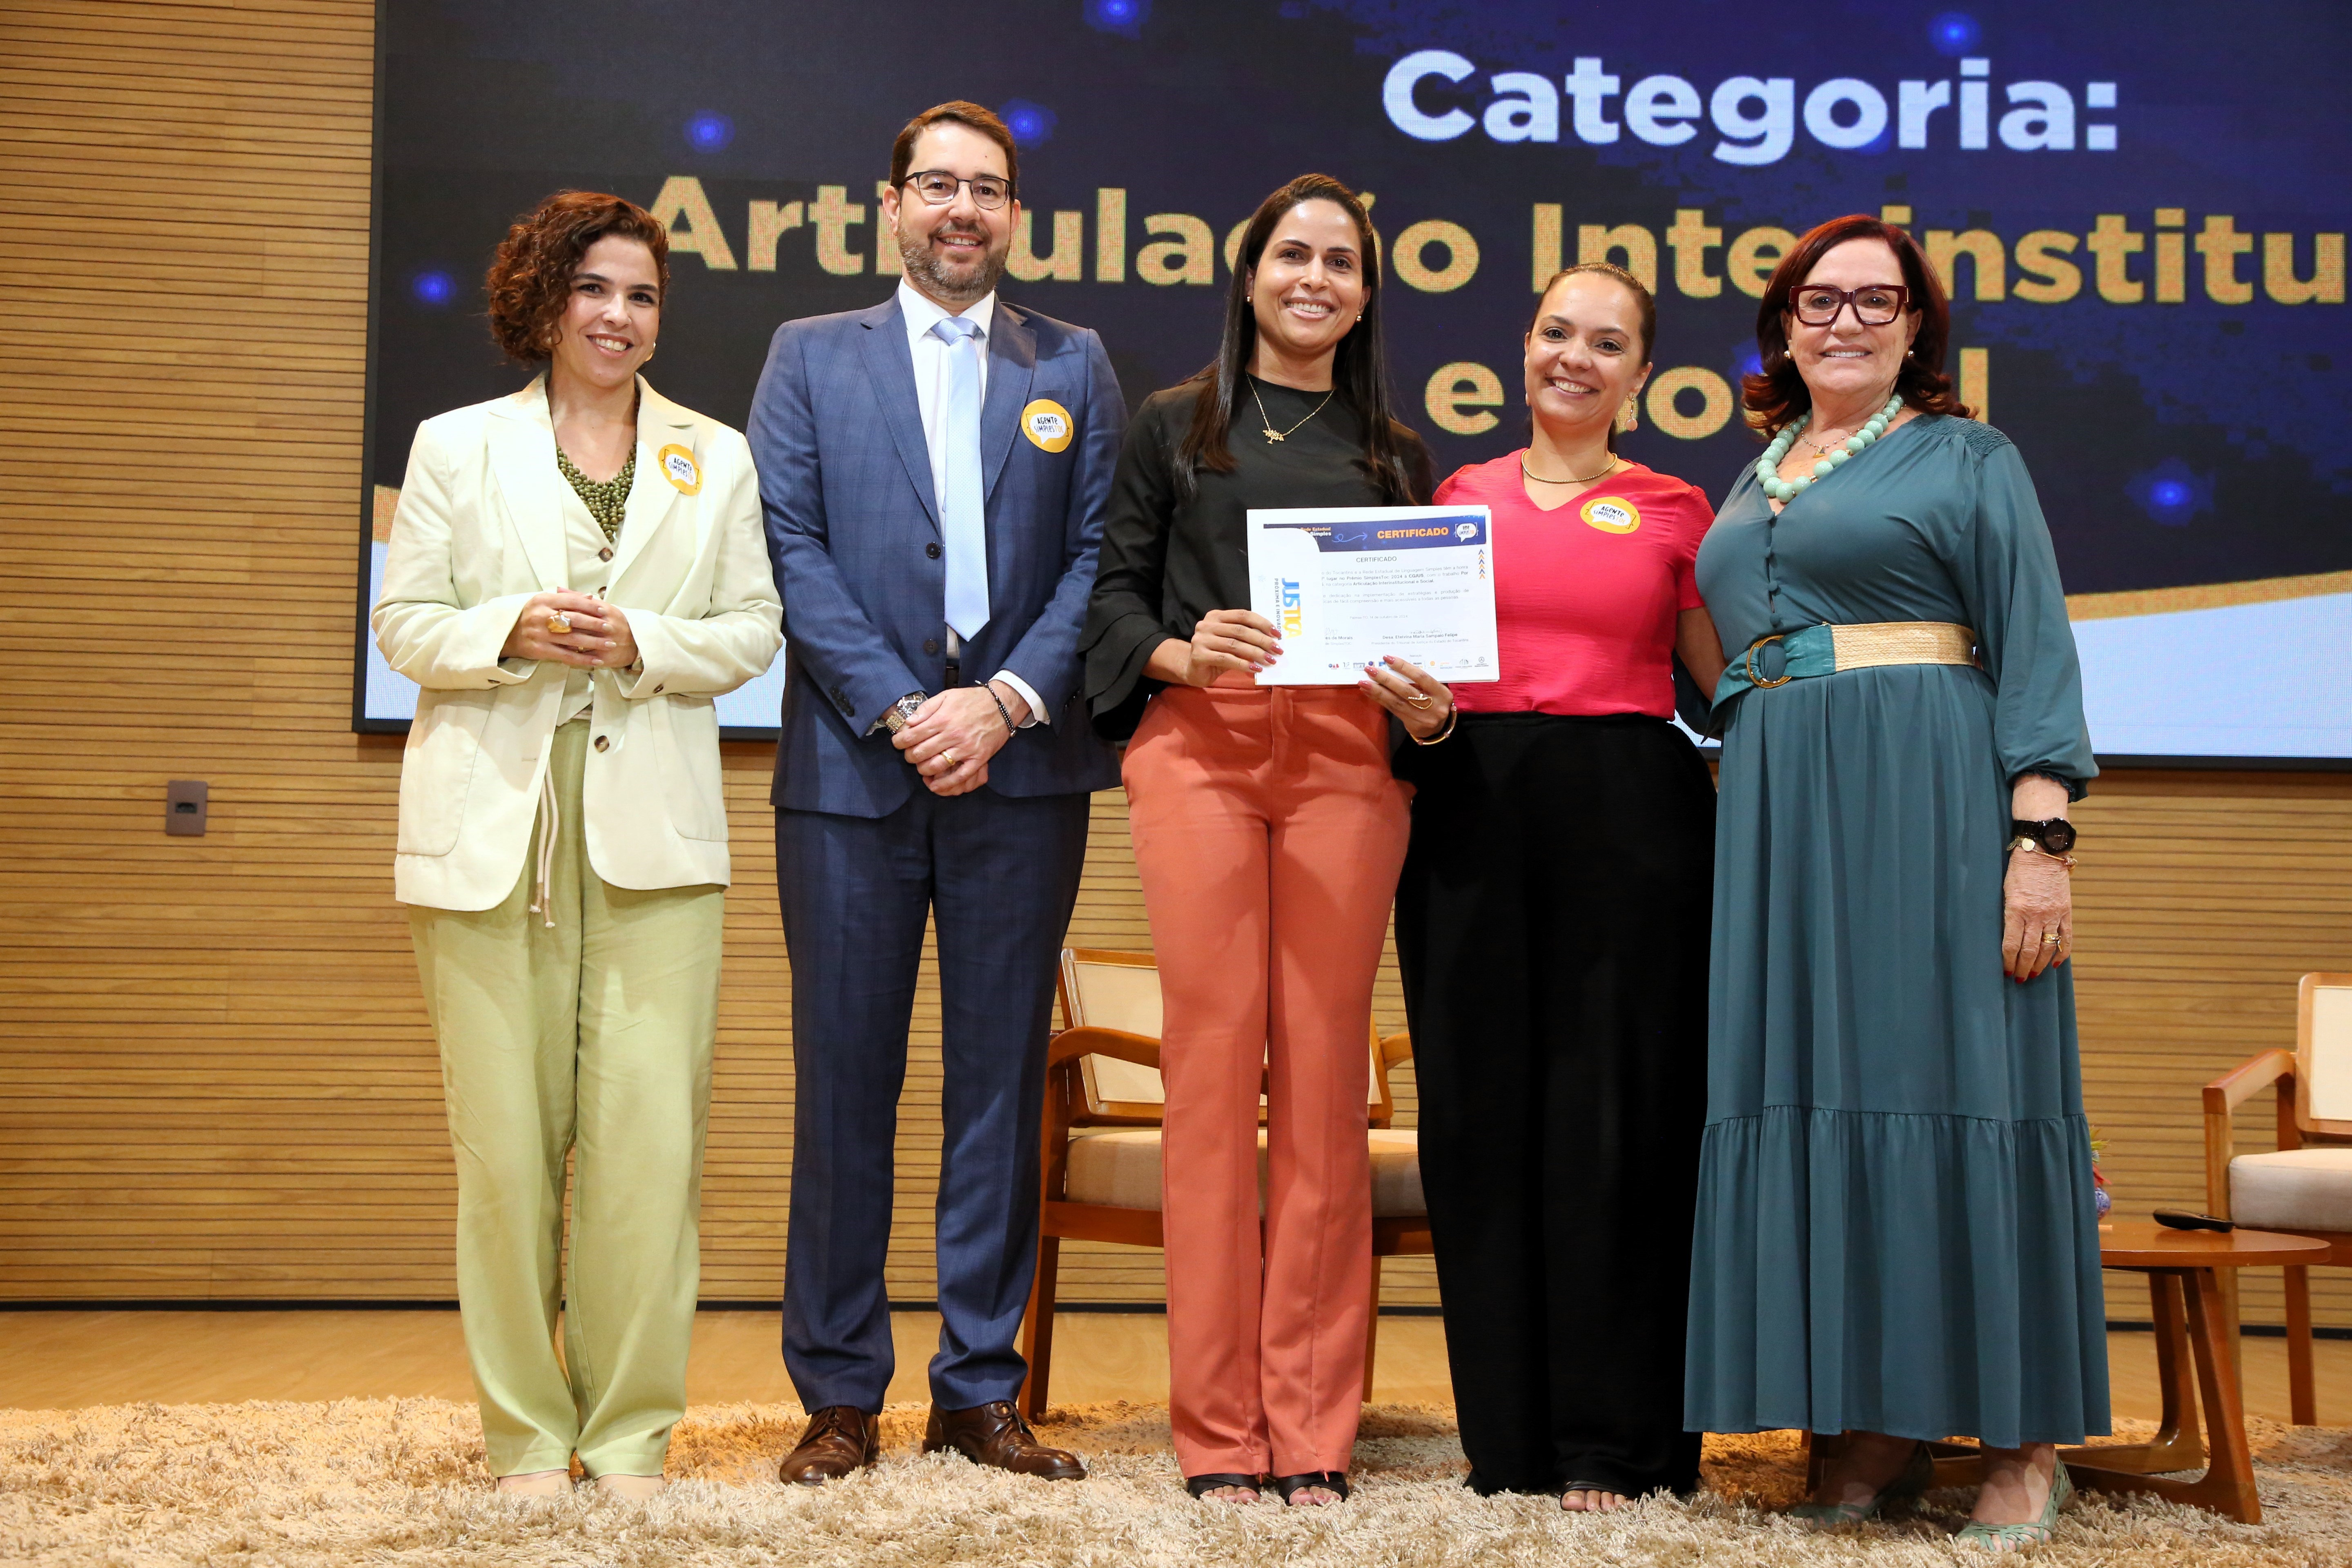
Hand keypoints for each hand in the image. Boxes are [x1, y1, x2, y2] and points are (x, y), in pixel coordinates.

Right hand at [503, 590, 632, 668]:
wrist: (505, 635)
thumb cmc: (529, 616)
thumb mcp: (542, 602)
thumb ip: (565, 599)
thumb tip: (591, 597)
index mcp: (542, 601)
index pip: (571, 602)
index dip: (590, 607)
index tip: (605, 611)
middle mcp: (540, 616)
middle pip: (574, 620)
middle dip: (595, 624)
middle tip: (610, 628)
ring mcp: (539, 634)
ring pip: (572, 639)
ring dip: (594, 643)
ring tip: (609, 644)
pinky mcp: (539, 650)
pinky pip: (566, 656)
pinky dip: (583, 659)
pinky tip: (596, 660)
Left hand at [894, 687, 1007, 795]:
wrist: (1002, 705)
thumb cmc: (973, 700)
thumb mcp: (947, 695)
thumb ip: (927, 708)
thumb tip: (910, 722)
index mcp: (943, 718)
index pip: (913, 735)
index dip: (900, 741)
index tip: (897, 743)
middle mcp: (952, 734)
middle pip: (921, 752)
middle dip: (909, 756)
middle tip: (908, 755)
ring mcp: (966, 748)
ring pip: (936, 765)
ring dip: (923, 769)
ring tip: (921, 767)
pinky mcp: (978, 758)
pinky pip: (960, 776)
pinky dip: (945, 784)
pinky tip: (935, 785)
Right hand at [1144, 609, 1281, 686]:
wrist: (1193, 670)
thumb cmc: (1217, 655)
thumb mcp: (1232, 644)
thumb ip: (1246, 639)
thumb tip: (1272, 642)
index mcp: (1215, 616)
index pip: (1242, 615)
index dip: (1261, 623)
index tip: (1277, 634)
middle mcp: (1206, 624)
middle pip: (1240, 630)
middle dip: (1262, 640)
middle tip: (1277, 650)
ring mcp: (1201, 639)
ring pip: (1234, 645)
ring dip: (1256, 653)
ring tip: (1270, 661)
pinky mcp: (1199, 655)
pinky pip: (1226, 659)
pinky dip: (1243, 664)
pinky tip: (1255, 669)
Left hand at [1356, 655, 1451, 739]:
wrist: (1440, 727)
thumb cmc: (1435, 701)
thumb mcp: (1435, 690)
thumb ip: (1421, 681)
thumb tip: (1394, 665)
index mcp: (1442, 693)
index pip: (1421, 677)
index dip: (1404, 667)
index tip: (1388, 658)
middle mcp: (1433, 706)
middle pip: (1406, 690)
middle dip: (1386, 679)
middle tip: (1370, 669)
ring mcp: (1422, 717)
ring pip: (1396, 701)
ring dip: (1377, 691)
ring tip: (1364, 682)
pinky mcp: (1411, 724)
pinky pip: (1392, 709)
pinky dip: (1379, 699)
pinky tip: (1368, 692)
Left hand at [2002, 847, 2072, 981]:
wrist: (2043, 852)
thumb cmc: (2018, 871)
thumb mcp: (2006, 892)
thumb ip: (2008, 914)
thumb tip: (2008, 939)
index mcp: (2016, 909)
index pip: (2011, 944)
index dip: (2008, 961)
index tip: (2006, 972)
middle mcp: (2036, 915)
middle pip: (2030, 950)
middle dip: (2023, 967)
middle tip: (2019, 978)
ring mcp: (2053, 914)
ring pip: (2048, 947)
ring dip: (2040, 964)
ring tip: (2033, 975)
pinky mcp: (2066, 911)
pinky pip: (2067, 937)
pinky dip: (2061, 953)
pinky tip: (2055, 964)